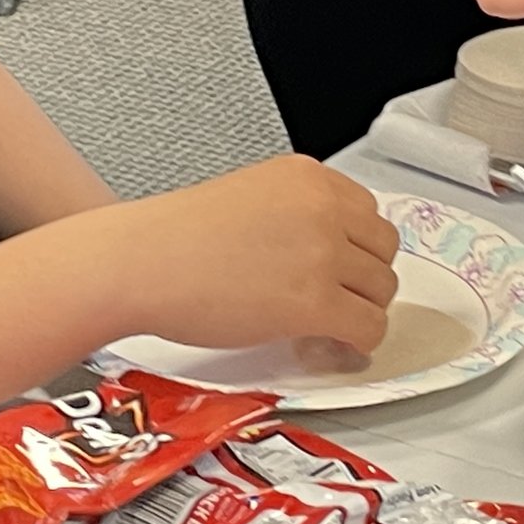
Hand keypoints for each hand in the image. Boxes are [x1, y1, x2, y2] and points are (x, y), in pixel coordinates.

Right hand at [115, 157, 400, 351]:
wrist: (139, 263)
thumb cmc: (176, 238)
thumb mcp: (250, 197)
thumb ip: (297, 214)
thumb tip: (330, 255)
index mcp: (308, 176)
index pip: (368, 212)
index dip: (356, 248)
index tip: (339, 269)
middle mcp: (323, 207)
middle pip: (384, 250)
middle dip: (363, 280)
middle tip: (333, 301)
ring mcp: (322, 253)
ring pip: (382, 291)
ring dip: (359, 313)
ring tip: (322, 326)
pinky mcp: (314, 302)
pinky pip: (368, 328)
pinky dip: (356, 344)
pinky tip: (326, 346)